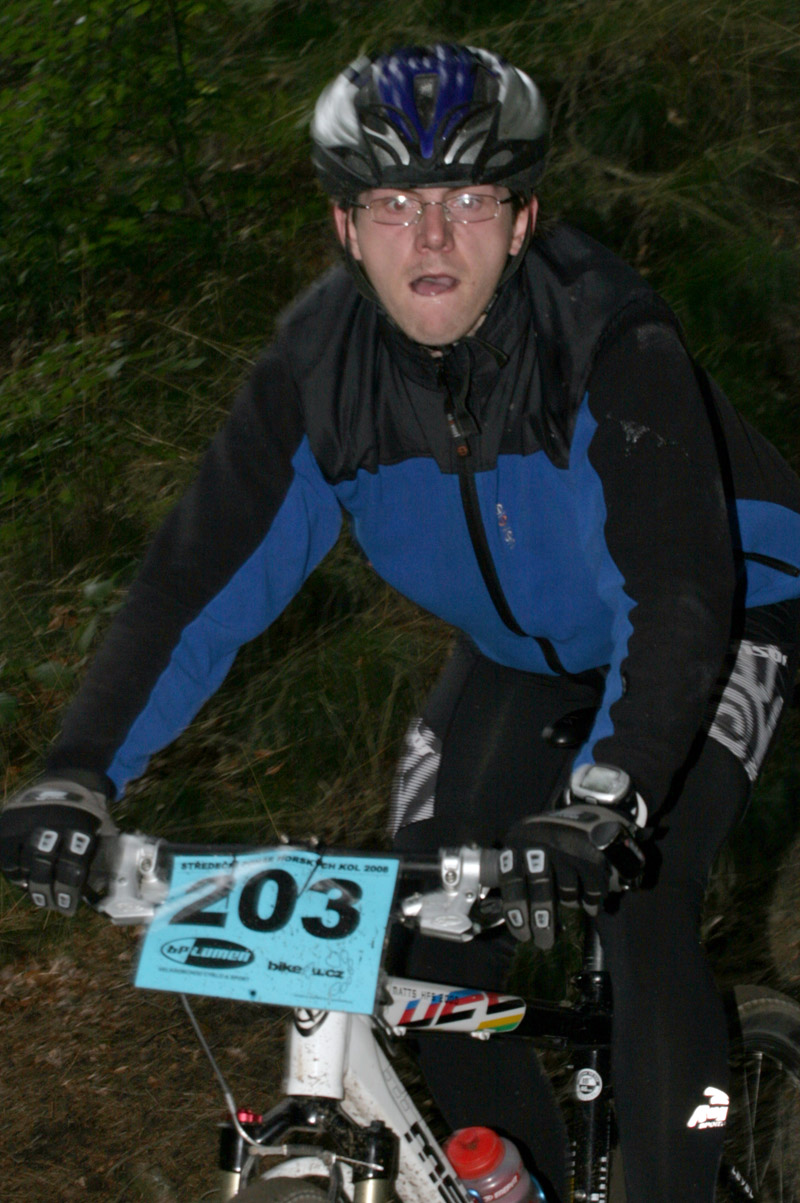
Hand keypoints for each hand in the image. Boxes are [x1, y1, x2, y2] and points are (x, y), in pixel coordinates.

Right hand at [0, 776, 116, 914]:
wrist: (70, 775)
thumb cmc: (89, 811)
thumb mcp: (101, 827)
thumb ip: (98, 857)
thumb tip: (97, 893)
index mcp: (79, 823)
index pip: (71, 865)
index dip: (68, 891)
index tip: (68, 907)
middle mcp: (51, 820)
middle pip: (43, 866)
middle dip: (47, 892)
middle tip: (53, 905)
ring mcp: (26, 819)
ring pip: (23, 863)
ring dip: (31, 886)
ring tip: (39, 897)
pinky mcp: (8, 822)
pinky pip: (7, 858)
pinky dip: (15, 874)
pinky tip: (23, 881)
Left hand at [499, 800, 644, 948]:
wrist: (583, 813)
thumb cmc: (544, 842)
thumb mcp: (523, 849)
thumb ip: (518, 878)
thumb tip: (520, 922)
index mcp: (518, 844)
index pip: (512, 883)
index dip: (517, 913)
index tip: (523, 936)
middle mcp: (541, 844)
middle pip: (541, 891)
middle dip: (543, 922)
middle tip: (544, 942)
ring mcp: (567, 847)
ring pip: (567, 892)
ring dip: (568, 904)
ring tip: (569, 906)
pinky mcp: (591, 852)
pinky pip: (591, 888)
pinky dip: (590, 902)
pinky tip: (589, 908)